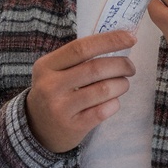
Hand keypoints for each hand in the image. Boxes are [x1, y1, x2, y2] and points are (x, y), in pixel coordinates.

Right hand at [25, 30, 136, 152]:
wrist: (36, 130)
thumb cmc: (54, 92)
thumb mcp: (55, 71)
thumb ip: (79, 58)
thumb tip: (119, 40)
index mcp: (47, 66)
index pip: (81, 48)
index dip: (110, 40)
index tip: (131, 37)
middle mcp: (51, 86)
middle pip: (95, 68)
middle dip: (121, 65)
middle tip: (130, 67)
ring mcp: (61, 108)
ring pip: (103, 90)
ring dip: (121, 84)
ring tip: (123, 84)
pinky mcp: (73, 127)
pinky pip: (104, 110)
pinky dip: (114, 103)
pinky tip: (112, 102)